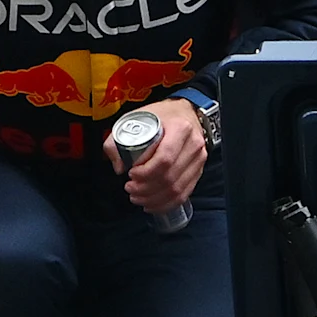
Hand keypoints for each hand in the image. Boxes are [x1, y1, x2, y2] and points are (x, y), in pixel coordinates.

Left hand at [104, 97, 208, 216]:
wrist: (185, 112)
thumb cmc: (160, 116)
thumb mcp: (134, 118)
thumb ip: (117, 140)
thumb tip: (119, 167)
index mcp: (179, 128)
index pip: (164, 159)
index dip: (146, 172)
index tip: (131, 173)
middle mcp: (193, 144)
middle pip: (170, 177)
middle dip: (146, 189)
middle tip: (130, 189)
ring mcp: (199, 159)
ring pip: (177, 189)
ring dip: (154, 199)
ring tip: (137, 197)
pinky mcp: (198, 170)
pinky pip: (184, 193)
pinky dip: (167, 203)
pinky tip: (152, 204)